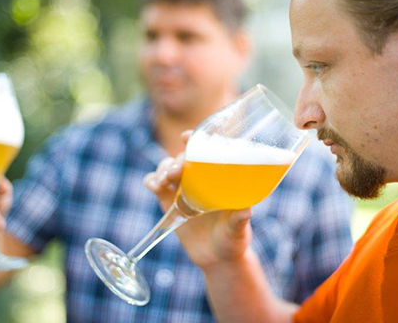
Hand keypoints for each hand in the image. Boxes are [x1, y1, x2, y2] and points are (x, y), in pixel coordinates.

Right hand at [144, 131, 252, 269]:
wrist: (217, 260)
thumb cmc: (233, 240)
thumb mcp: (238, 230)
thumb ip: (239, 220)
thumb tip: (246, 210)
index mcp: (218, 178)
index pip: (207, 150)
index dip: (196, 139)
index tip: (187, 137)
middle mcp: (200, 179)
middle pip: (184, 157)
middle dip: (177, 160)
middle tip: (176, 171)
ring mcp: (182, 189)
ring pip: (167, 167)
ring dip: (162, 168)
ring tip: (164, 181)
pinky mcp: (168, 202)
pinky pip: (155, 185)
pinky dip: (151, 180)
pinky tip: (153, 186)